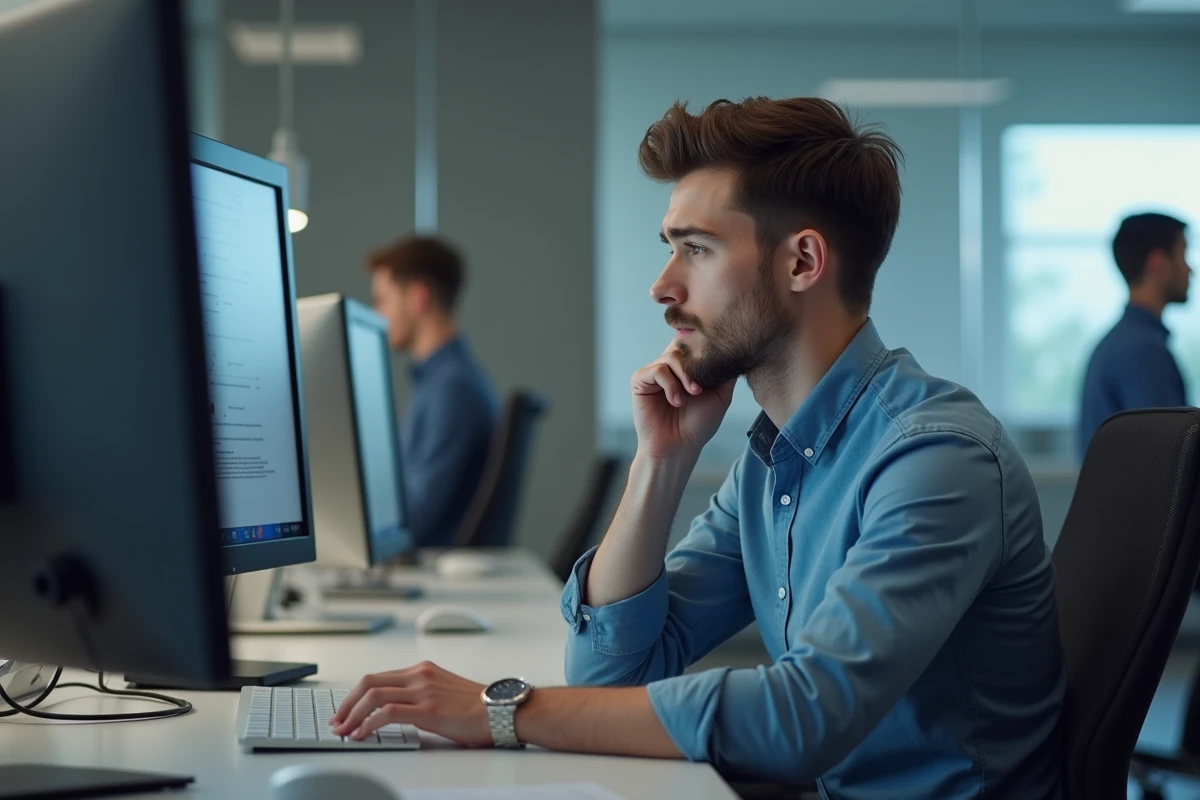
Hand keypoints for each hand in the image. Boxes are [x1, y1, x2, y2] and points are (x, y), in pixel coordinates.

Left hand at [330, 661, 490, 745]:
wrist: (501, 710)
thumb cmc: (478, 707)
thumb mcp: (443, 692)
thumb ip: (420, 695)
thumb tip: (395, 712)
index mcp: (422, 670)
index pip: (378, 678)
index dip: (355, 695)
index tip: (345, 711)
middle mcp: (420, 675)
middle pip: (369, 682)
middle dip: (347, 703)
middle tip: (337, 722)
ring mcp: (423, 691)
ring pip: (373, 695)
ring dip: (352, 715)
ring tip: (344, 731)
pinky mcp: (428, 709)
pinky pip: (387, 713)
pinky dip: (369, 724)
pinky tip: (363, 735)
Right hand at [631, 345, 734, 460]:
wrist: (679, 447)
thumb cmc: (698, 425)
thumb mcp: (721, 396)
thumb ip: (726, 373)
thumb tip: (736, 350)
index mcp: (686, 368)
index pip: (691, 341)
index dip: (700, 340)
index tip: (713, 343)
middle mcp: (669, 367)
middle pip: (683, 345)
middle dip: (695, 363)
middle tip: (700, 388)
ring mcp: (653, 373)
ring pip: (671, 356)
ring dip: (684, 375)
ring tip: (691, 395)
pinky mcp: (640, 381)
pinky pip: (657, 370)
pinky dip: (670, 384)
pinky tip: (676, 401)